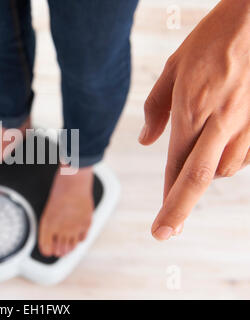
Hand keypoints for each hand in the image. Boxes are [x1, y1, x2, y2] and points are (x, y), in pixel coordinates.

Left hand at [139, 0, 249, 239]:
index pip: (175, 166)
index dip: (167, 200)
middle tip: (166, 233)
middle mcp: (219, 123)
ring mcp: (247, 124)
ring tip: (198, 157)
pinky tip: (221, 145)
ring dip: (206, 173)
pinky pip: (245, 154)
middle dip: (179, 210)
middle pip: (198, 179)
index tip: (160, 227)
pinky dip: (229, 158)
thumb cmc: (215, 38)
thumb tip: (147, 141)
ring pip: (225, 169)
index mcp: (191, 110)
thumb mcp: (174, 67)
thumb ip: (157, 108)